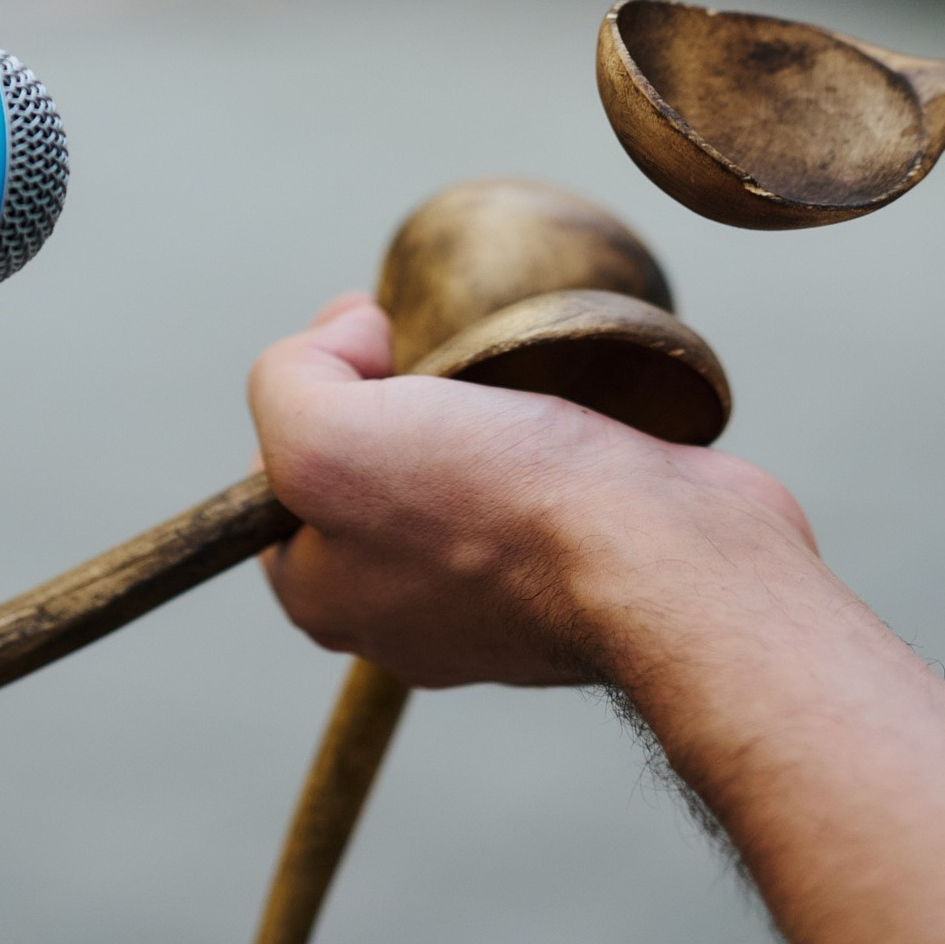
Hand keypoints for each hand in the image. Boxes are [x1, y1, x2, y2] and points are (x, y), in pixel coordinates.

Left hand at [249, 295, 817, 696]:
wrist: (667, 563)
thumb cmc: (494, 509)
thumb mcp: (326, 437)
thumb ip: (288, 380)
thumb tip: (348, 331)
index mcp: (328, 597)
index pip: (277, 477)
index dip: (312, 389)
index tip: (373, 353)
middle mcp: (400, 612)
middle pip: (365, 465)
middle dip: (392, 394)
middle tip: (436, 359)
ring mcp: (493, 600)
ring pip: (451, 468)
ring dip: (471, 406)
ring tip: (504, 377)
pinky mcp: (573, 570)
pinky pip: (531, 483)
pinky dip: (540, 432)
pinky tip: (561, 403)